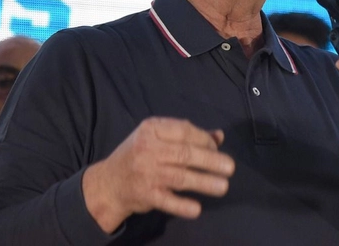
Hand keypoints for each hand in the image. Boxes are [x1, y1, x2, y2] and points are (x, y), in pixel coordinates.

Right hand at [82, 117, 235, 232]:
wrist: (107, 184)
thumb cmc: (138, 156)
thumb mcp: (157, 139)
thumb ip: (187, 136)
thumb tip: (219, 136)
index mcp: (151, 129)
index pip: (184, 130)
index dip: (204, 140)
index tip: (216, 149)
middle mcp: (147, 149)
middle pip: (185, 154)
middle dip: (210, 160)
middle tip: (230, 168)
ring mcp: (145, 173)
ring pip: (180, 177)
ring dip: (204, 182)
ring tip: (223, 186)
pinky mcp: (144, 195)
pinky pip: (166, 201)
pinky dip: (182, 205)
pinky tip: (196, 209)